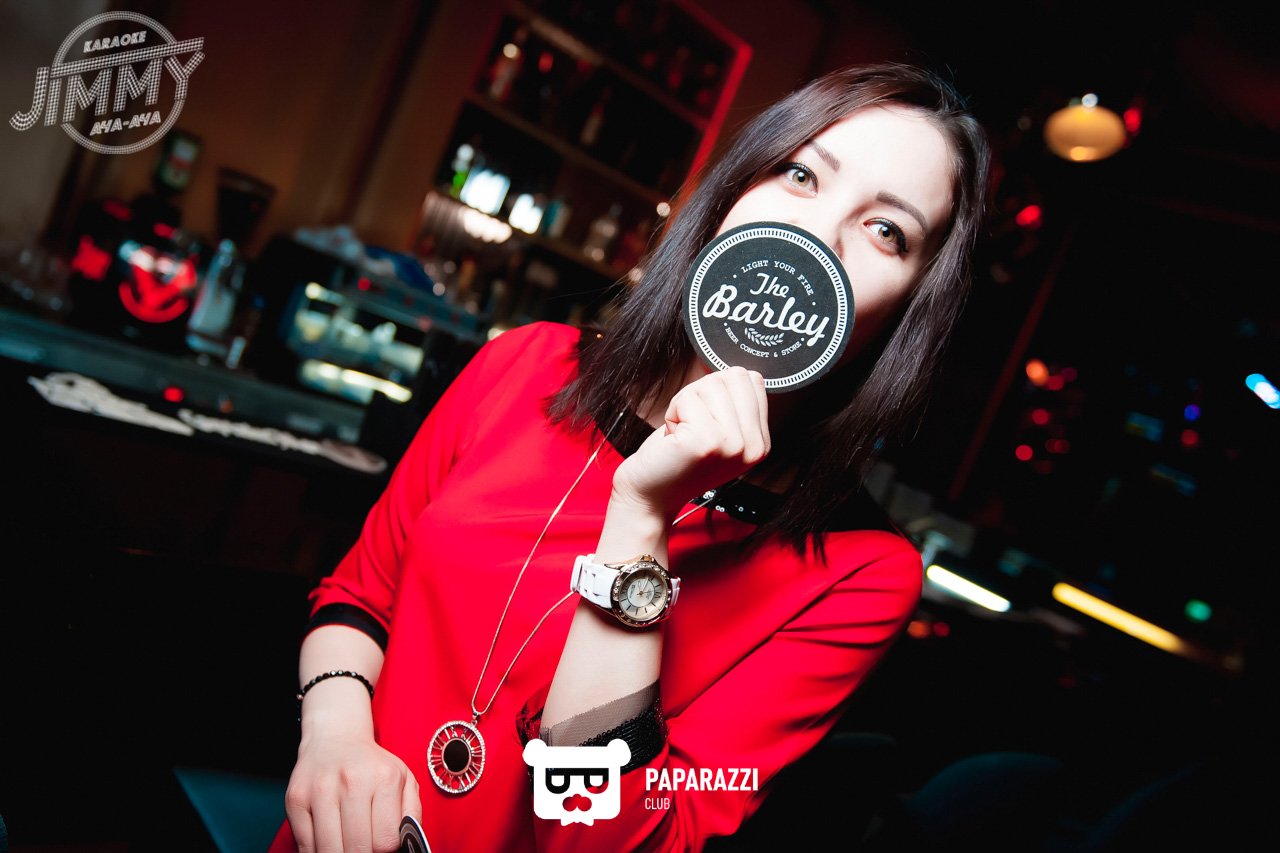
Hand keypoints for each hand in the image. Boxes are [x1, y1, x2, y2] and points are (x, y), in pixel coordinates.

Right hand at [285, 731, 420, 852]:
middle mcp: (352, 782)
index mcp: (384, 779)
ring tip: (347, 845)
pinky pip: (305, 845)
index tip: (381, 845)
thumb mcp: (403, 780)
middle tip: (364, 847)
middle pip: (358, 848)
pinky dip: (317, 851)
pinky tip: (329, 840)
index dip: (384, 850)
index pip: (386, 841)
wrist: (335, 737)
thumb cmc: (372, 765)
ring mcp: (320, 791)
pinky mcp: (295, 799)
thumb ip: (411, 813)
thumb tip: (409, 844)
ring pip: (329, 850)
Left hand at [613, 366, 769, 519]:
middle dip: (702, 393)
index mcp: (760, 442)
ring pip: (710, 384)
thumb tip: (739, 372)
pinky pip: (687, 398)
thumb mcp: (720, 433)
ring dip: (685, 403)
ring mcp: (732, 444)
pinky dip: (672, 412)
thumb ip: (735, 406)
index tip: (705, 420)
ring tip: (682, 433)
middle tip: (690, 426)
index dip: (719, 391)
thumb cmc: (676, 458)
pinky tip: (673, 438)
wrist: (650, 495)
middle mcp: (753, 446)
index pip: (752, 380)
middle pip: (733, 377)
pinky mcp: (706, 441)